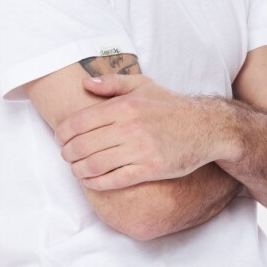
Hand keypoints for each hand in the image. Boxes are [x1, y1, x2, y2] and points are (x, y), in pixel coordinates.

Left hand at [54, 73, 216, 189]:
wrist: (206, 127)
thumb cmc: (171, 107)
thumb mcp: (144, 86)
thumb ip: (113, 84)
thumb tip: (86, 84)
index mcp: (126, 106)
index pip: (80, 121)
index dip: (63, 133)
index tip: (60, 138)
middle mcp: (131, 127)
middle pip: (83, 145)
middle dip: (67, 153)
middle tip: (65, 155)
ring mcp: (141, 150)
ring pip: (95, 164)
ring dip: (78, 170)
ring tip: (76, 169)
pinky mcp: (151, 169)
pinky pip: (115, 180)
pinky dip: (96, 183)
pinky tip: (90, 181)